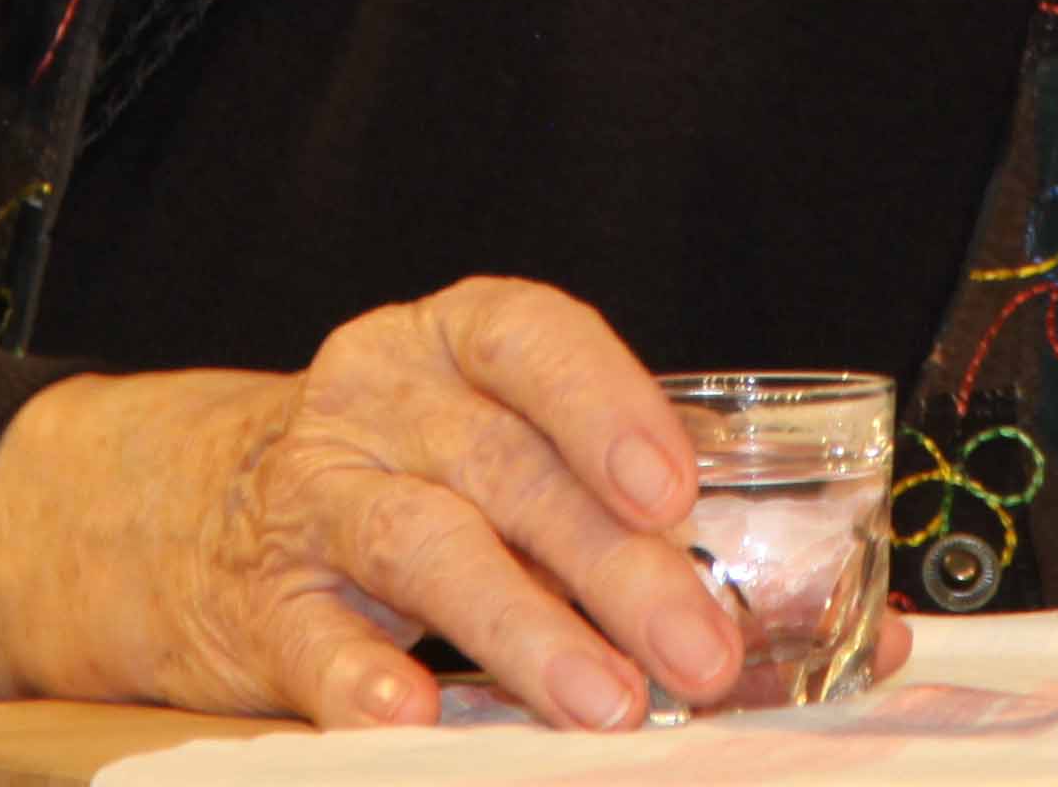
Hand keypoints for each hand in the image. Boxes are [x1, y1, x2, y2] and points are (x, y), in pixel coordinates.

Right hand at [0, 276, 906, 729]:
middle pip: (503, 465)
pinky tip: (414, 719)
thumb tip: (867, 621)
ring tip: (603, 705)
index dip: (606, 402)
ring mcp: (313, 490)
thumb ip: (651, 519)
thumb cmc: (415, 480)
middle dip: (612, 563)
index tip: (675, 486)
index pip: (529, 338)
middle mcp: (381, 397)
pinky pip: (311, 637)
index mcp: (455, 344)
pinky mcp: (261, 596)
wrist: (190, 512)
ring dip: (522, 628)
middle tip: (702, 648)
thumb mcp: (512, 454)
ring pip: (422, 544)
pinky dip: (362, 680)